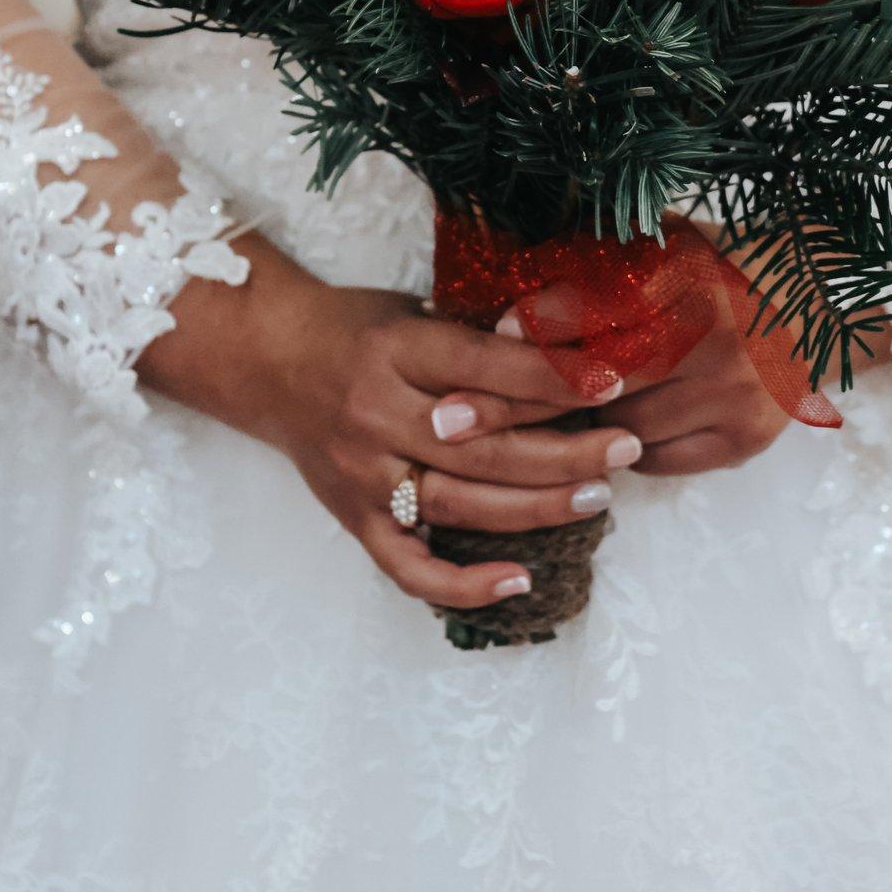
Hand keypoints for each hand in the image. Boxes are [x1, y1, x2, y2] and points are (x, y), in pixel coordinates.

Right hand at [138, 232, 641, 609]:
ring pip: (460, 504)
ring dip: (536, 508)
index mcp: (395, 349)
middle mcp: (376, 415)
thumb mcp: (414, 307)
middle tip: (626, 448)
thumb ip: (479, 332)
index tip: (613, 382)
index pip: (486, 368)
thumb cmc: (355, 328)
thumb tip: (571, 344)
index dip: (553, 378)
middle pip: (484, 446)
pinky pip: (408, 566)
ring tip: (598, 497)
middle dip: (565, 452)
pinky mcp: (352, 518)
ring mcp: (362, 475)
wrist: (266, 359)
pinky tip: (518, 581)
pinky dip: (462, 584)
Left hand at [495, 230, 792, 476]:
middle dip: (524, 399)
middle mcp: (714, 339)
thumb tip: (506, 298)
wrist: (810, 305)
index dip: (541, 324)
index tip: (495, 338)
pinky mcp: (745, 439)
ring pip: (619, 430)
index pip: (596, 309)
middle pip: (596, 383)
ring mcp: (734, 395)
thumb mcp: (658, 243)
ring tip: (566, 404)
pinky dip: (628, 446)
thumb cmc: (712, 268)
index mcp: (687, 279)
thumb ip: (594, 263)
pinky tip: (629, 420)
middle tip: (459, 415)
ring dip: (584, 421)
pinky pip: (654, 460)